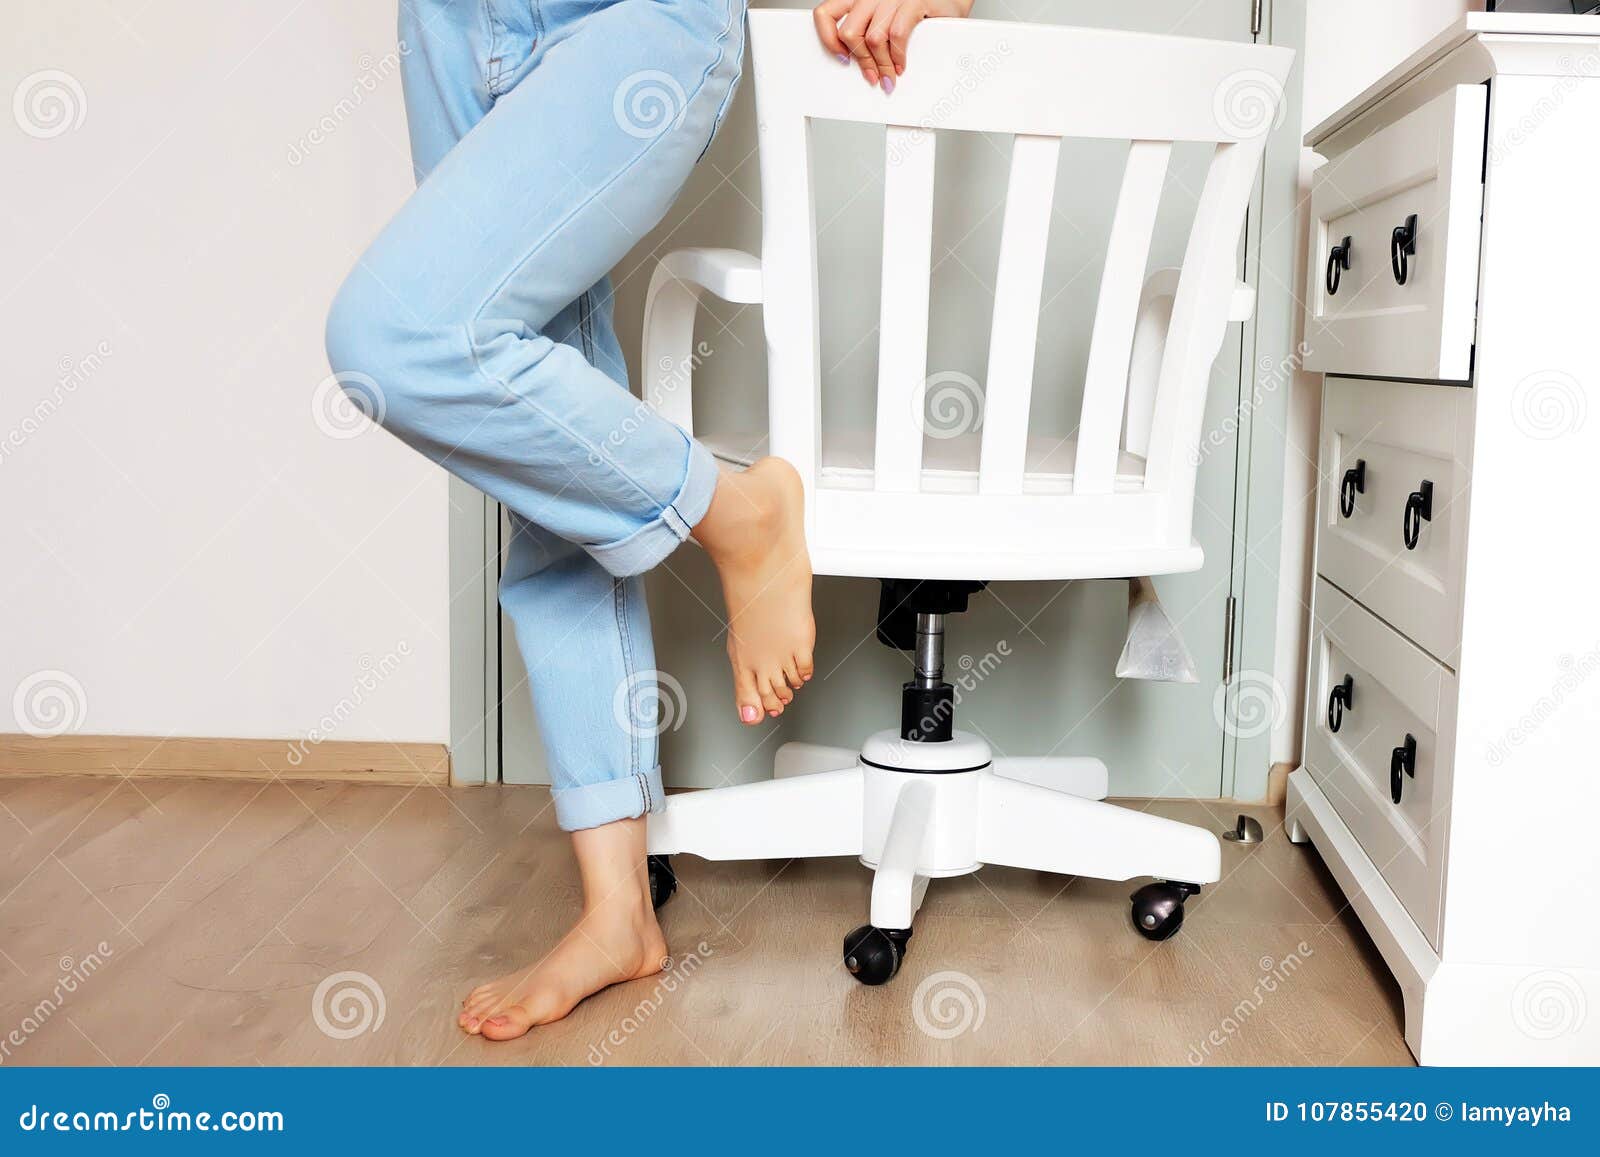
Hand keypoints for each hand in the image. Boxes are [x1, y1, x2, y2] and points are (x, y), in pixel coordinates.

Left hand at [812, 0, 974, 91]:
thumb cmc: (920, 10)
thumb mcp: (885, 19)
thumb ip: (867, 32)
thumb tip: (857, 65)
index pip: (826, 14)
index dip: (828, 39)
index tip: (841, 57)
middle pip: (849, 32)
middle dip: (861, 61)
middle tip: (873, 75)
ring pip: (872, 38)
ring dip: (881, 64)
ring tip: (890, 75)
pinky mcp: (914, 1)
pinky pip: (897, 34)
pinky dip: (898, 56)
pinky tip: (901, 63)